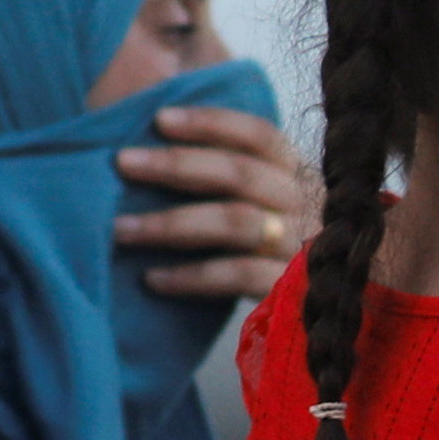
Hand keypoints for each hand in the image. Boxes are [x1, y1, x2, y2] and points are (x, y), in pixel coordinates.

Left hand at [115, 105, 319, 302]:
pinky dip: (191, 276)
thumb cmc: (267, 249)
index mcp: (296, 174)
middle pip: (241, 174)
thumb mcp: (262, 202)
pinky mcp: (291, 290)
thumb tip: (159, 128)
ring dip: (171, 224)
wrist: (317, 319)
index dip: (210, 123)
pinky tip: (153, 278)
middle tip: (123, 163)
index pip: (259, 136)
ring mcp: (301, 248)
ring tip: (122, 229)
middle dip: (176, 165)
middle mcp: (305, 205)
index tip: (158, 119)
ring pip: (236, 222)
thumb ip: (228, 170)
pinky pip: (238, 276)